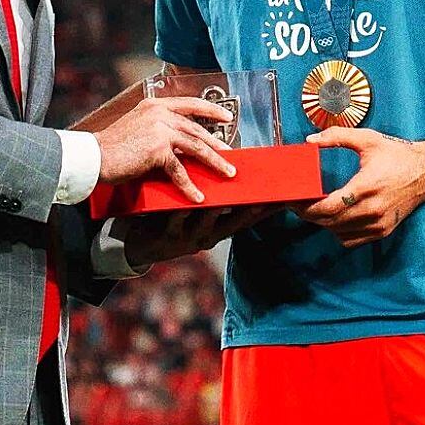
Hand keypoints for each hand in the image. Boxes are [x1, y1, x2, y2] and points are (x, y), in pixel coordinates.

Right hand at [94, 96, 237, 203]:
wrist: (93, 156)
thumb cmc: (111, 147)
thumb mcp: (138, 128)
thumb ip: (158, 130)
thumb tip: (181, 145)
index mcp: (155, 105)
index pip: (190, 103)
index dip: (211, 110)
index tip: (227, 117)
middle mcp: (159, 113)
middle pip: (197, 128)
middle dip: (217, 144)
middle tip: (231, 155)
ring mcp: (159, 130)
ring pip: (196, 146)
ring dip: (215, 161)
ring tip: (227, 172)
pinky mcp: (157, 149)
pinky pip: (179, 169)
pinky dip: (189, 185)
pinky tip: (197, 195)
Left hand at [120, 206, 282, 269]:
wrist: (140, 247)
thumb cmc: (172, 224)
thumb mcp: (198, 217)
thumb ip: (216, 202)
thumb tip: (233, 177)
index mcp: (218, 231)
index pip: (247, 218)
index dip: (265, 210)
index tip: (284, 199)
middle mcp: (207, 237)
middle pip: (233, 223)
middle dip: (249, 212)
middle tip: (264, 198)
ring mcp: (188, 238)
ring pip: (205, 223)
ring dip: (215, 212)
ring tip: (224, 200)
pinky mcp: (167, 236)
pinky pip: (176, 221)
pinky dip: (181, 212)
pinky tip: (185, 202)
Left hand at [298, 128, 424, 247]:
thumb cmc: (396, 155)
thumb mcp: (367, 139)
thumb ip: (337, 137)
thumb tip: (310, 139)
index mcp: (367, 186)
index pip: (328, 207)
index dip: (307, 207)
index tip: (294, 200)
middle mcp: (373, 209)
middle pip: (330, 222)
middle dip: (309, 215)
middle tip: (297, 205)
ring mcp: (379, 223)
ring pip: (338, 232)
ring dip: (323, 223)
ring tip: (314, 209)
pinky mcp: (383, 231)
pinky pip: (351, 239)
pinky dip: (339, 232)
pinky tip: (336, 217)